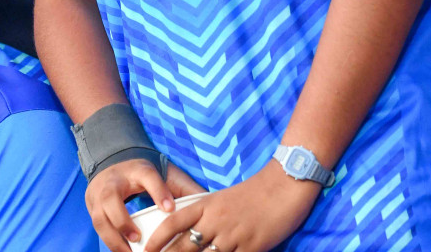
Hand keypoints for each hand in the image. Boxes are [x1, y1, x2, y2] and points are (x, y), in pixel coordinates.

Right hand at [86, 159, 203, 251]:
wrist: (113, 163)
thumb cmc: (142, 174)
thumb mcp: (164, 173)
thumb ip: (184, 187)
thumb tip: (209, 201)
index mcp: (136, 169)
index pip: (147, 176)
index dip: (158, 192)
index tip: (169, 209)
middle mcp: (113, 180)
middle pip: (112, 197)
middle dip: (123, 221)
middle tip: (139, 240)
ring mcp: (98, 193)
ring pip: (99, 217)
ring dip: (113, 238)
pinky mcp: (91, 206)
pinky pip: (97, 227)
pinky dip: (109, 242)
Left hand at [144, 164, 319, 251]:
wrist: (285, 184)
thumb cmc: (255, 192)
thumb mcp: (224, 199)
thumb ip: (208, 216)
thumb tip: (191, 234)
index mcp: (207, 205)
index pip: (173, 222)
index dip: (157, 239)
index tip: (145, 249)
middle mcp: (216, 221)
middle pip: (184, 246)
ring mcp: (233, 236)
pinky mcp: (252, 247)